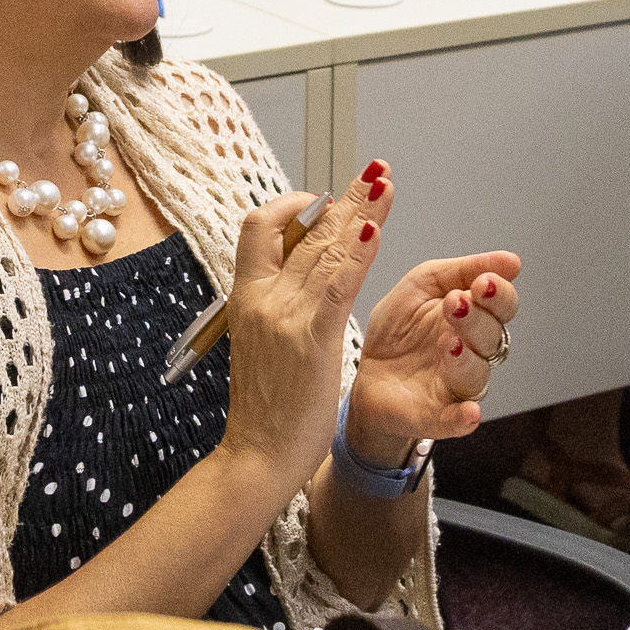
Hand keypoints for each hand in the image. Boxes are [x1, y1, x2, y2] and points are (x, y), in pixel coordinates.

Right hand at [220, 168, 389, 484]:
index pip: (260, 230)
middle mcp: (261, 298)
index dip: (294, 206)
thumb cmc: (264, 410)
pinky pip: (338, 283)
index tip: (323, 201)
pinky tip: (374, 228)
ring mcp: (284, 315)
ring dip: (359, 211)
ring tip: (384, 184)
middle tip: (373, 173)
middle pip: (302, 230)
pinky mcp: (312, 337)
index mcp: (245, 299)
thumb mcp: (260, 345)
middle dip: (342, 198)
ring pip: (325, 248)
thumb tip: (296, 279)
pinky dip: (357, 251)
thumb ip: (276, 308)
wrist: (255, 457)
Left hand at [348, 244, 515, 468]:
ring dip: (467, 359)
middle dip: (478, 319)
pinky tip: (468, 412)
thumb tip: (511, 260)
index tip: (483, 282)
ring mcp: (454, 386)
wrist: (363, 371)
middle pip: (492, 338)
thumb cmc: (398, 329)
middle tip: (457, 304)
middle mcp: (471, 353)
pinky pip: (456, 421)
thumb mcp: (422, 284)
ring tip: (450, 342)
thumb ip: (462, 269)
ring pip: (476, 375)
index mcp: (472, 318)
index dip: (499, 294)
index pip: (502, 306)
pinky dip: (463, 419)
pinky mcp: (434, 415)